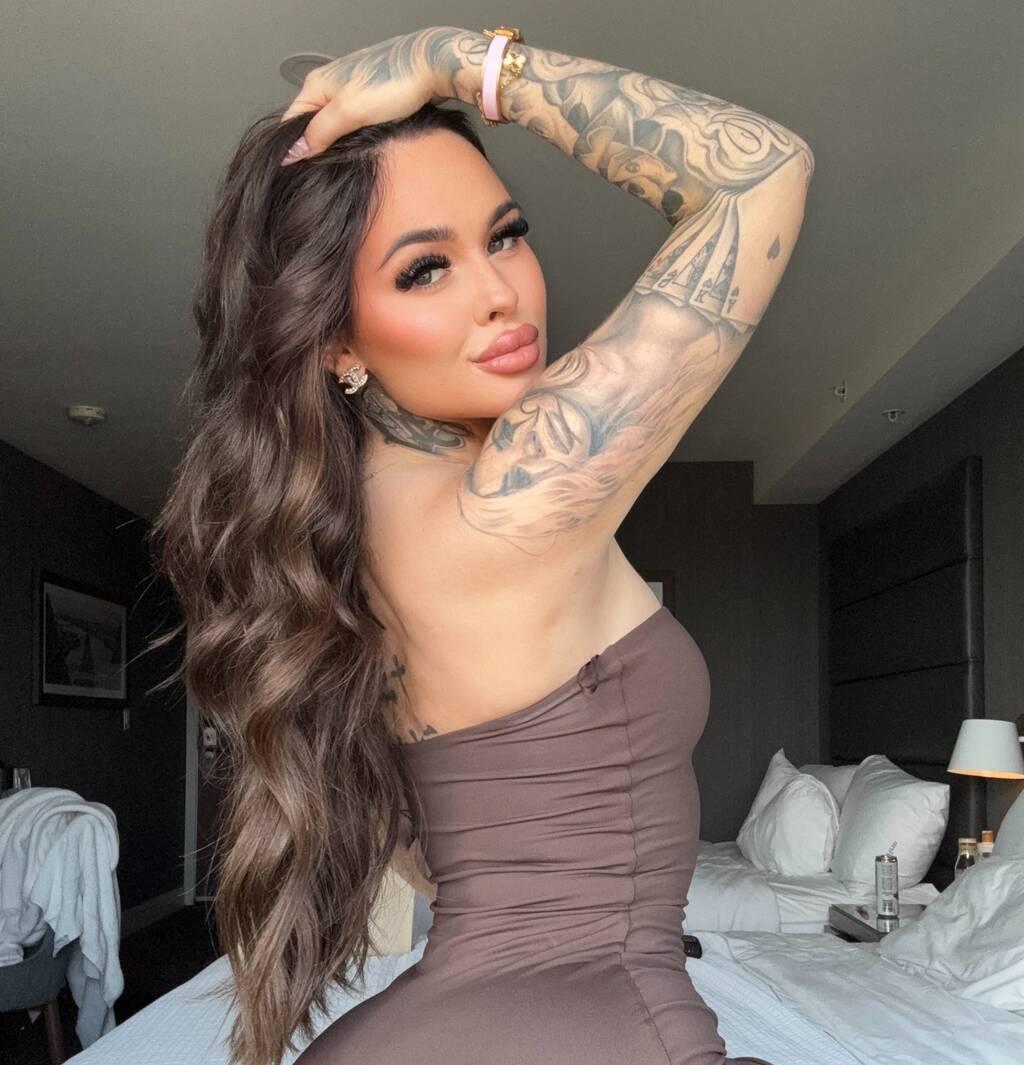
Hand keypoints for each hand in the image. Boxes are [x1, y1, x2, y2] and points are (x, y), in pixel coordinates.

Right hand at [279, 29, 444, 165]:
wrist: (430, 68)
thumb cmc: (392, 83)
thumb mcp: (349, 112)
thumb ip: (320, 131)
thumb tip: (296, 150)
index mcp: (317, 84)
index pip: (293, 121)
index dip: (296, 147)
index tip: (302, 170)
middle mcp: (330, 84)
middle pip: (313, 124)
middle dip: (318, 146)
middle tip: (328, 168)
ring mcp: (350, 90)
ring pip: (335, 124)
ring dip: (339, 142)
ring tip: (346, 159)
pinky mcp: (369, 97)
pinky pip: (353, 121)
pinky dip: (355, 135)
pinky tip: (363, 145)